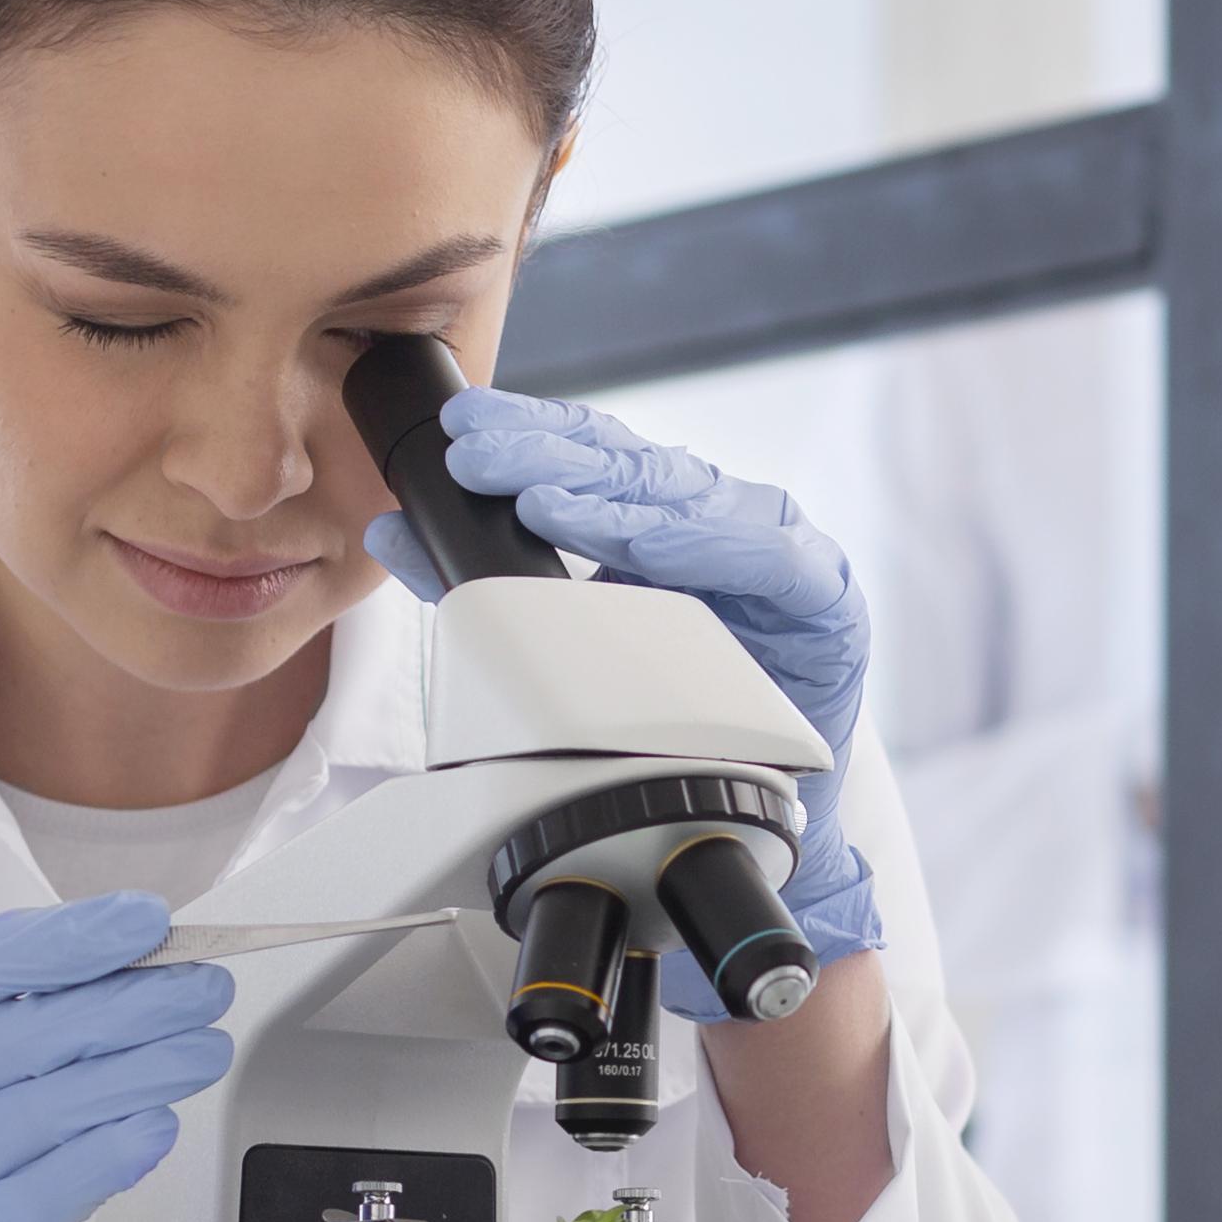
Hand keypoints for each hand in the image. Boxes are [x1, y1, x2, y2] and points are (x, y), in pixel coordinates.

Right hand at [0, 892, 234, 1221]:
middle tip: (207, 988)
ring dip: (142, 1069)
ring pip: (44, 1105)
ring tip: (204, 1049)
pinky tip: (158, 1127)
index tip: (143, 921)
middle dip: (129, 1002)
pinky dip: (113, 1150)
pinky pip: (52, 1185)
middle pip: (16, 1034)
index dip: (61, 940)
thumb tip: (131, 967)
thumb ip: (9, 1039)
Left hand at [390, 385, 881, 966]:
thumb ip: (494, 579)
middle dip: (547, 455)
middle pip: (630, 468)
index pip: (593, 455)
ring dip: (610, 499)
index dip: (529, 434)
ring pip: (690, 504)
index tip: (461, 430)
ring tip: (541, 500)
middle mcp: (722, 516)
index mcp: (667, 513)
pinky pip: (768, 563)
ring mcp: (776, 550)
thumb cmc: (686, 704)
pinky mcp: (823, 599)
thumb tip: (397, 530)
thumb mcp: (578, 632)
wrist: (769, 791)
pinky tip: (654, 546)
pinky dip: (709, 548)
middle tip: (478, 453)